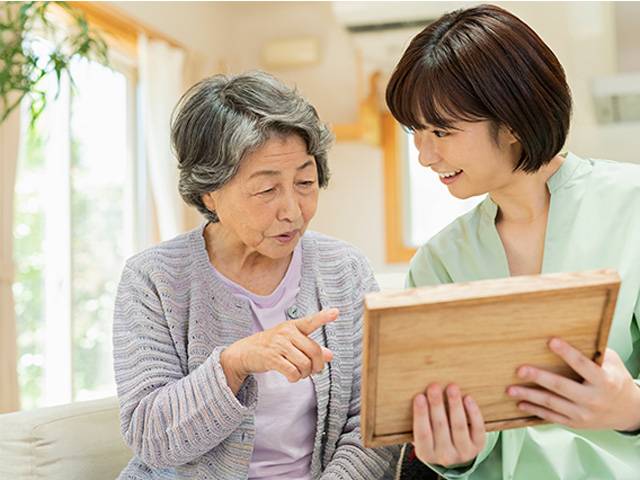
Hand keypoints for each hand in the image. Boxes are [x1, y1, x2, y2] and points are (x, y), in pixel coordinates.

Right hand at [220, 308, 336, 393]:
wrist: (246, 351)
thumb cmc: (273, 346)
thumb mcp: (292, 342)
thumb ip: (311, 347)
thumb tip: (329, 355)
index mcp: (293, 326)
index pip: (311, 321)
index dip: (324, 317)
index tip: (336, 312)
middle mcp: (286, 333)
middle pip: (314, 351)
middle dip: (317, 365)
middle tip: (312, 369)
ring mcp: (278, 345)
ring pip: (305, 364)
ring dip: (305, 374)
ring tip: (299, 373)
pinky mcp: (271, 358)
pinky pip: (293, 372)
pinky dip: (295, 378)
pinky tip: (291, 376)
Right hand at [412, 383, 485, 466]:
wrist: (456, 452)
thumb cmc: (434, 436)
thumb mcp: (423, 434)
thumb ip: (420, 420)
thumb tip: (417, 392)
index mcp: (426, 453)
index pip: (422, 433)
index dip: (421, 414)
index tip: (419, 396)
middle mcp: (444, 456)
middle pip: (440, 427)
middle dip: (437, 405)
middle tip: (434, 387)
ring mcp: (463, 453)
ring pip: (459, 426)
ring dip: (455, 405)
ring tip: (452, 387)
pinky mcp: (478, 446)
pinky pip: (477, 428)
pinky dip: (473, 412)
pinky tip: (468, 398)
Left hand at [507, 338, 639, 430]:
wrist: (627, 411)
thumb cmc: (615, 380)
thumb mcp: (611, 363)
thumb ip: (592, 352)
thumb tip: (568, 331)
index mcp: (604, 381)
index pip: (583, 365)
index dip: (567, 353)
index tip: (551, 341)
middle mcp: (594, 399)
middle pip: (561, 387)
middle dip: (539, 378)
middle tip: (520, 370)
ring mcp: (584, 414)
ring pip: (552, 404)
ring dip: (529, 396)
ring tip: (510, 389)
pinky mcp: (576, 423)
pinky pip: (551, 417)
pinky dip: (534, 410)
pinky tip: (520, 403)